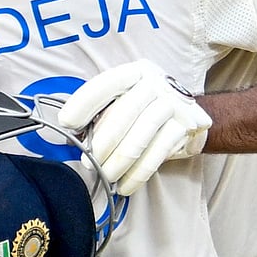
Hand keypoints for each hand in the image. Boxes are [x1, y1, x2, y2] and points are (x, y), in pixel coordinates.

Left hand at [58, 59, 211, 195]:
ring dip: (118, 162)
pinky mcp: (186, 126)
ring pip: (140, 136)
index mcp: (136, 72)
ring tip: (106, 175)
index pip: (108, 83)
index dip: (84, 102)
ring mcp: (174, 104)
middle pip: (123, 114)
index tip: (67, 122)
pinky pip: (158, 153)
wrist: (189, 114)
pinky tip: (125, 184)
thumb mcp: (125, 100)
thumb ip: (101, 112)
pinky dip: (138, 173)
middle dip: (101, 143)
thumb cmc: (146, 108)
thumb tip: (73, 135)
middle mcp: (157, 83)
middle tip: (88, 161)